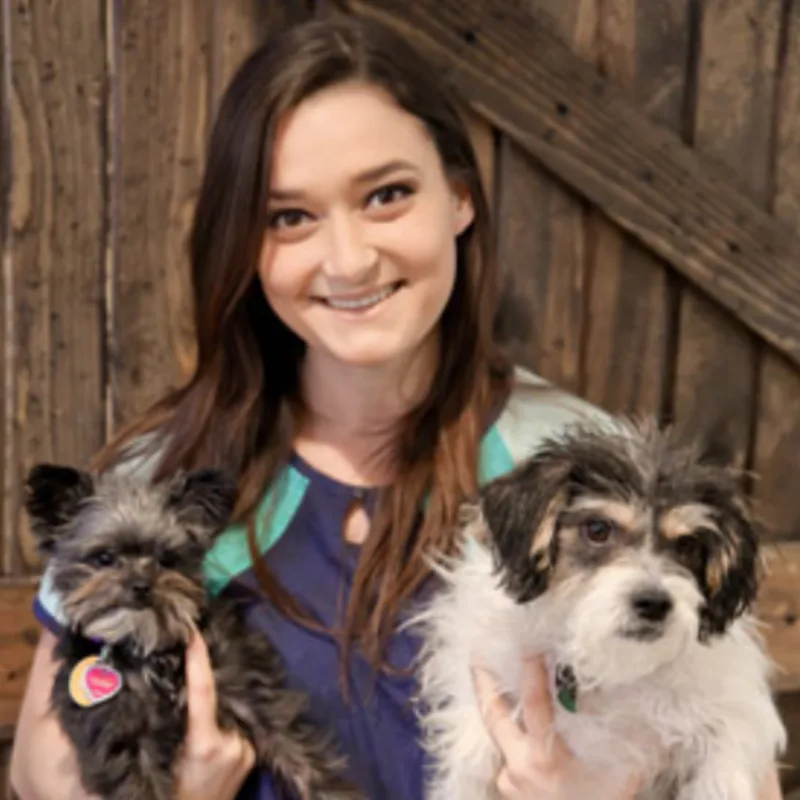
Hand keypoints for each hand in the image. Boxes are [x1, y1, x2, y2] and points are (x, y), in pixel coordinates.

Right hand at [175, 630, 255, 799]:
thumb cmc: (169, 795)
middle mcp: (232, 743)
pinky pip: (235, 725)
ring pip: (227, 712)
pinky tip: (211, 724)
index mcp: (205, 745)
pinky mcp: (252, 755)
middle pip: (217, 698)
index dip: (199, 659)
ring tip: (195, 705)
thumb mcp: (159, 764)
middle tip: (191, 657)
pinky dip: (223, 720)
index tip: (193, 633)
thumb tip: (149, 697)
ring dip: (214, 705)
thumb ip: (159, 730)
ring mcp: (246, 749)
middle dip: (206, 680)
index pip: (203, 691)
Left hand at [473, 656, 639, 799]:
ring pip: (499, 734)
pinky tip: (518, 721)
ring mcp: (507, 779)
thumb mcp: (622, 772)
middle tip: (478, 650)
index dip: (531, 672)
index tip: (531, 645)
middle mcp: (518, 766)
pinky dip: (512, 734)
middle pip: (493, 713)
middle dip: (484, 679)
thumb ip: (630, 735)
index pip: (534, 703)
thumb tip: (643, 696)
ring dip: (498, 705)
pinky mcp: (505, 788)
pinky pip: (505, 752)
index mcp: (545, 758)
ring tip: (493, 674)